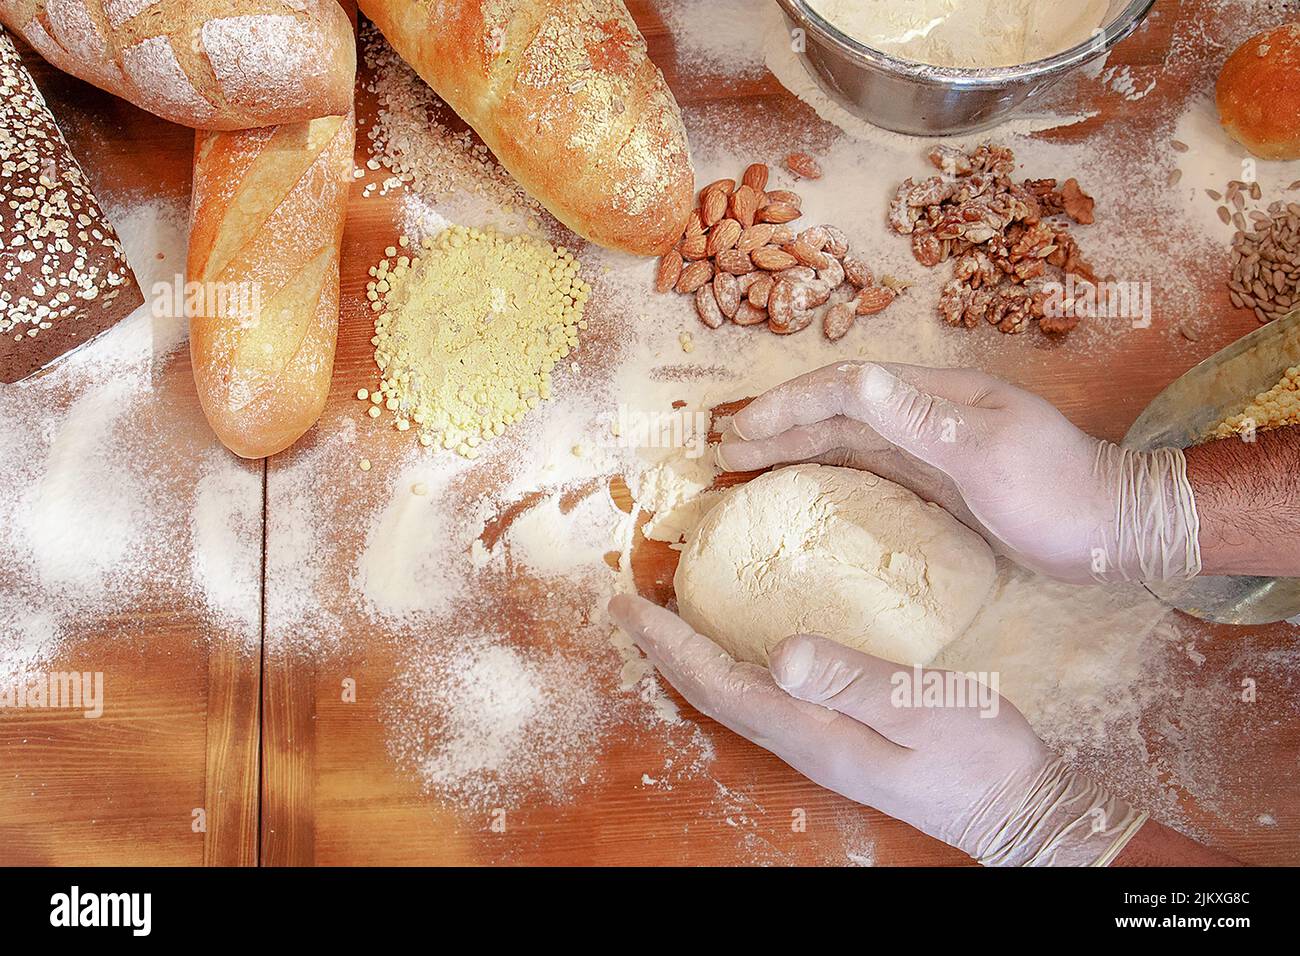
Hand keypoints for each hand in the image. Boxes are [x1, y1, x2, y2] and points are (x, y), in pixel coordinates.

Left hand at [609, 593, 1146, 865]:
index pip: (715, 681)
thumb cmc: (978, 754)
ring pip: (732, 695)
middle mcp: (802, 739)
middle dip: (663, 649)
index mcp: (810, 729)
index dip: (666, 642)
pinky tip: (738, 650)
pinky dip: (730, 666)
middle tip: (626, 606)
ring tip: (664, 624)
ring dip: (690, 658)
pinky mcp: (840, 736)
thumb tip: (780, 650)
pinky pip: (763, 696)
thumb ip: (852, 677)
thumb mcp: (921, 707)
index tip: (625, 602)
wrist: (1017, 806)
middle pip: (711, 691)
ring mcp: (820, 741)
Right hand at [718, 362, 1200, 584]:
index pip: (847, 388)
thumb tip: (854, 380)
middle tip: (720, 451)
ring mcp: (929, 450)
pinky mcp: (934, 484)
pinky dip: (824, 476)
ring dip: (792, 450)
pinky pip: (864, 472)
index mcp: (936, 397)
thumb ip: (919, 419)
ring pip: (844, 442)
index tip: (741, 431)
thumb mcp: (987, 454)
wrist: (1113, 530)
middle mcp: (926, 416)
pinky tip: (800, 490)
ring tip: (741, 468)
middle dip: (777, 426)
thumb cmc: (1056, 492)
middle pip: (836, 413)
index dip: (790, 404)